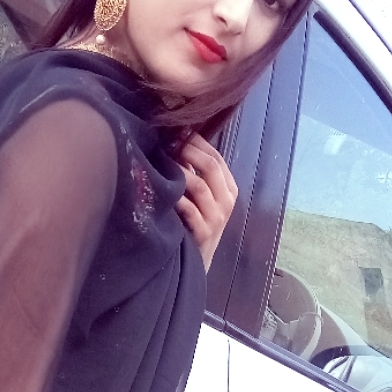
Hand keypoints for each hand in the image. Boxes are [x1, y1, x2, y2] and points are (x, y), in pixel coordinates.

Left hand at [175, 134, 237, 272]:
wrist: (197, 261)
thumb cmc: (195, 224)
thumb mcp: (200, 198)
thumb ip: (194, 174)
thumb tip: (176, 143)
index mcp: (228, 189)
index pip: (216, 157)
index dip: (196, 142)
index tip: (178, 131)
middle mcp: (227, 201)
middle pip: (210, 166)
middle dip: (188, 151)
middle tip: (168, 142)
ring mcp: (216, 218)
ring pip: (199, 185)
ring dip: (179, 172)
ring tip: (162, 162)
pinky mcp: (204, 233)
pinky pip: (189, 209)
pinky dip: (176, 197)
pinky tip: (163, 190)